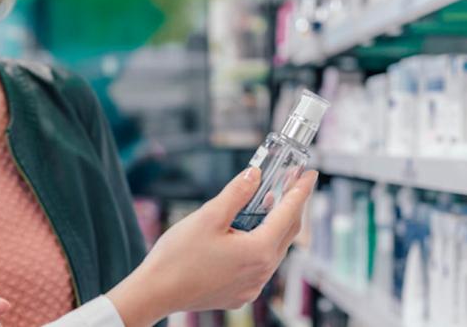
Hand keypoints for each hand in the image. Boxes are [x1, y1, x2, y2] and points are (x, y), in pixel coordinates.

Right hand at [107, 167, 316, 326]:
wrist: (156, 291)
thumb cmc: (179, 256)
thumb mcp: (208, 216)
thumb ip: (236, 194)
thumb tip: (255, 175)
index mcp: (259, 251)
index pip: (289, 213)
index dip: (301, 190)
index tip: (310, 174)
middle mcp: (262, 272)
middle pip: (287, 232)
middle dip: (292, 205)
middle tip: (292, 182)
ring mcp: (252, 286)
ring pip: (274, 249)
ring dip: (275, 225)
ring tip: (269, 202)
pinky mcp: (239, 293)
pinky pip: (259, 264)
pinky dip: (261, 244)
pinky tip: (247, 232)